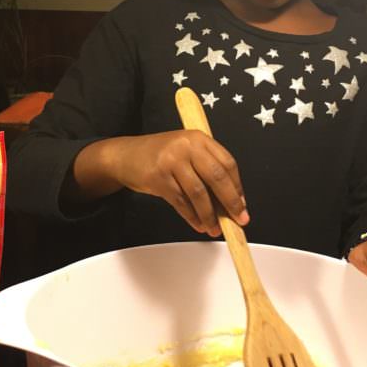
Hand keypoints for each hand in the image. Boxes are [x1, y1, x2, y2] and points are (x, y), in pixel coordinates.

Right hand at [89, 131, 248, 235]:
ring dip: (209, 215)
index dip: (237, 187)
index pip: (227, 163)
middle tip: (238, 219)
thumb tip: (230, 201)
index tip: (242, 204)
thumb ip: (207, 169)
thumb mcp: (186, 152)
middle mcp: (186, 146)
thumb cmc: (159, 155)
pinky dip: (192, 217)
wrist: (125, 155)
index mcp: (199, 138)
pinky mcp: (158, 177)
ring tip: (215, 228)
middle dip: (230, 202)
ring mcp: (171, 161)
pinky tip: (198, 224)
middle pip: (216, 177)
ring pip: (198, 193)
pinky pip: (181, 202)